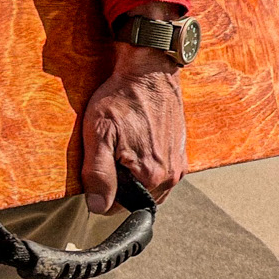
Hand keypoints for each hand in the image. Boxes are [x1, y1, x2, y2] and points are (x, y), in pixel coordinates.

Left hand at [81, 22, 186, 214]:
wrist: (150, 71)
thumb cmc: (122, 98)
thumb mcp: (100, 134)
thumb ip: (98, 174)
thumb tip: (98, 207)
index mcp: (152, 177)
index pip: (118, 206)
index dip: (101, 189)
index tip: (99, 161)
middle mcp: (171, 176)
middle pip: (135, 197)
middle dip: (119, 181)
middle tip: (111, 149)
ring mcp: (178, 165)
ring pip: (148, 185)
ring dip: (133, 173)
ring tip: (124, 144)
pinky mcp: (181, 153)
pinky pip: (160, 171)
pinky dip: (146, 163)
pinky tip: (137, 141)